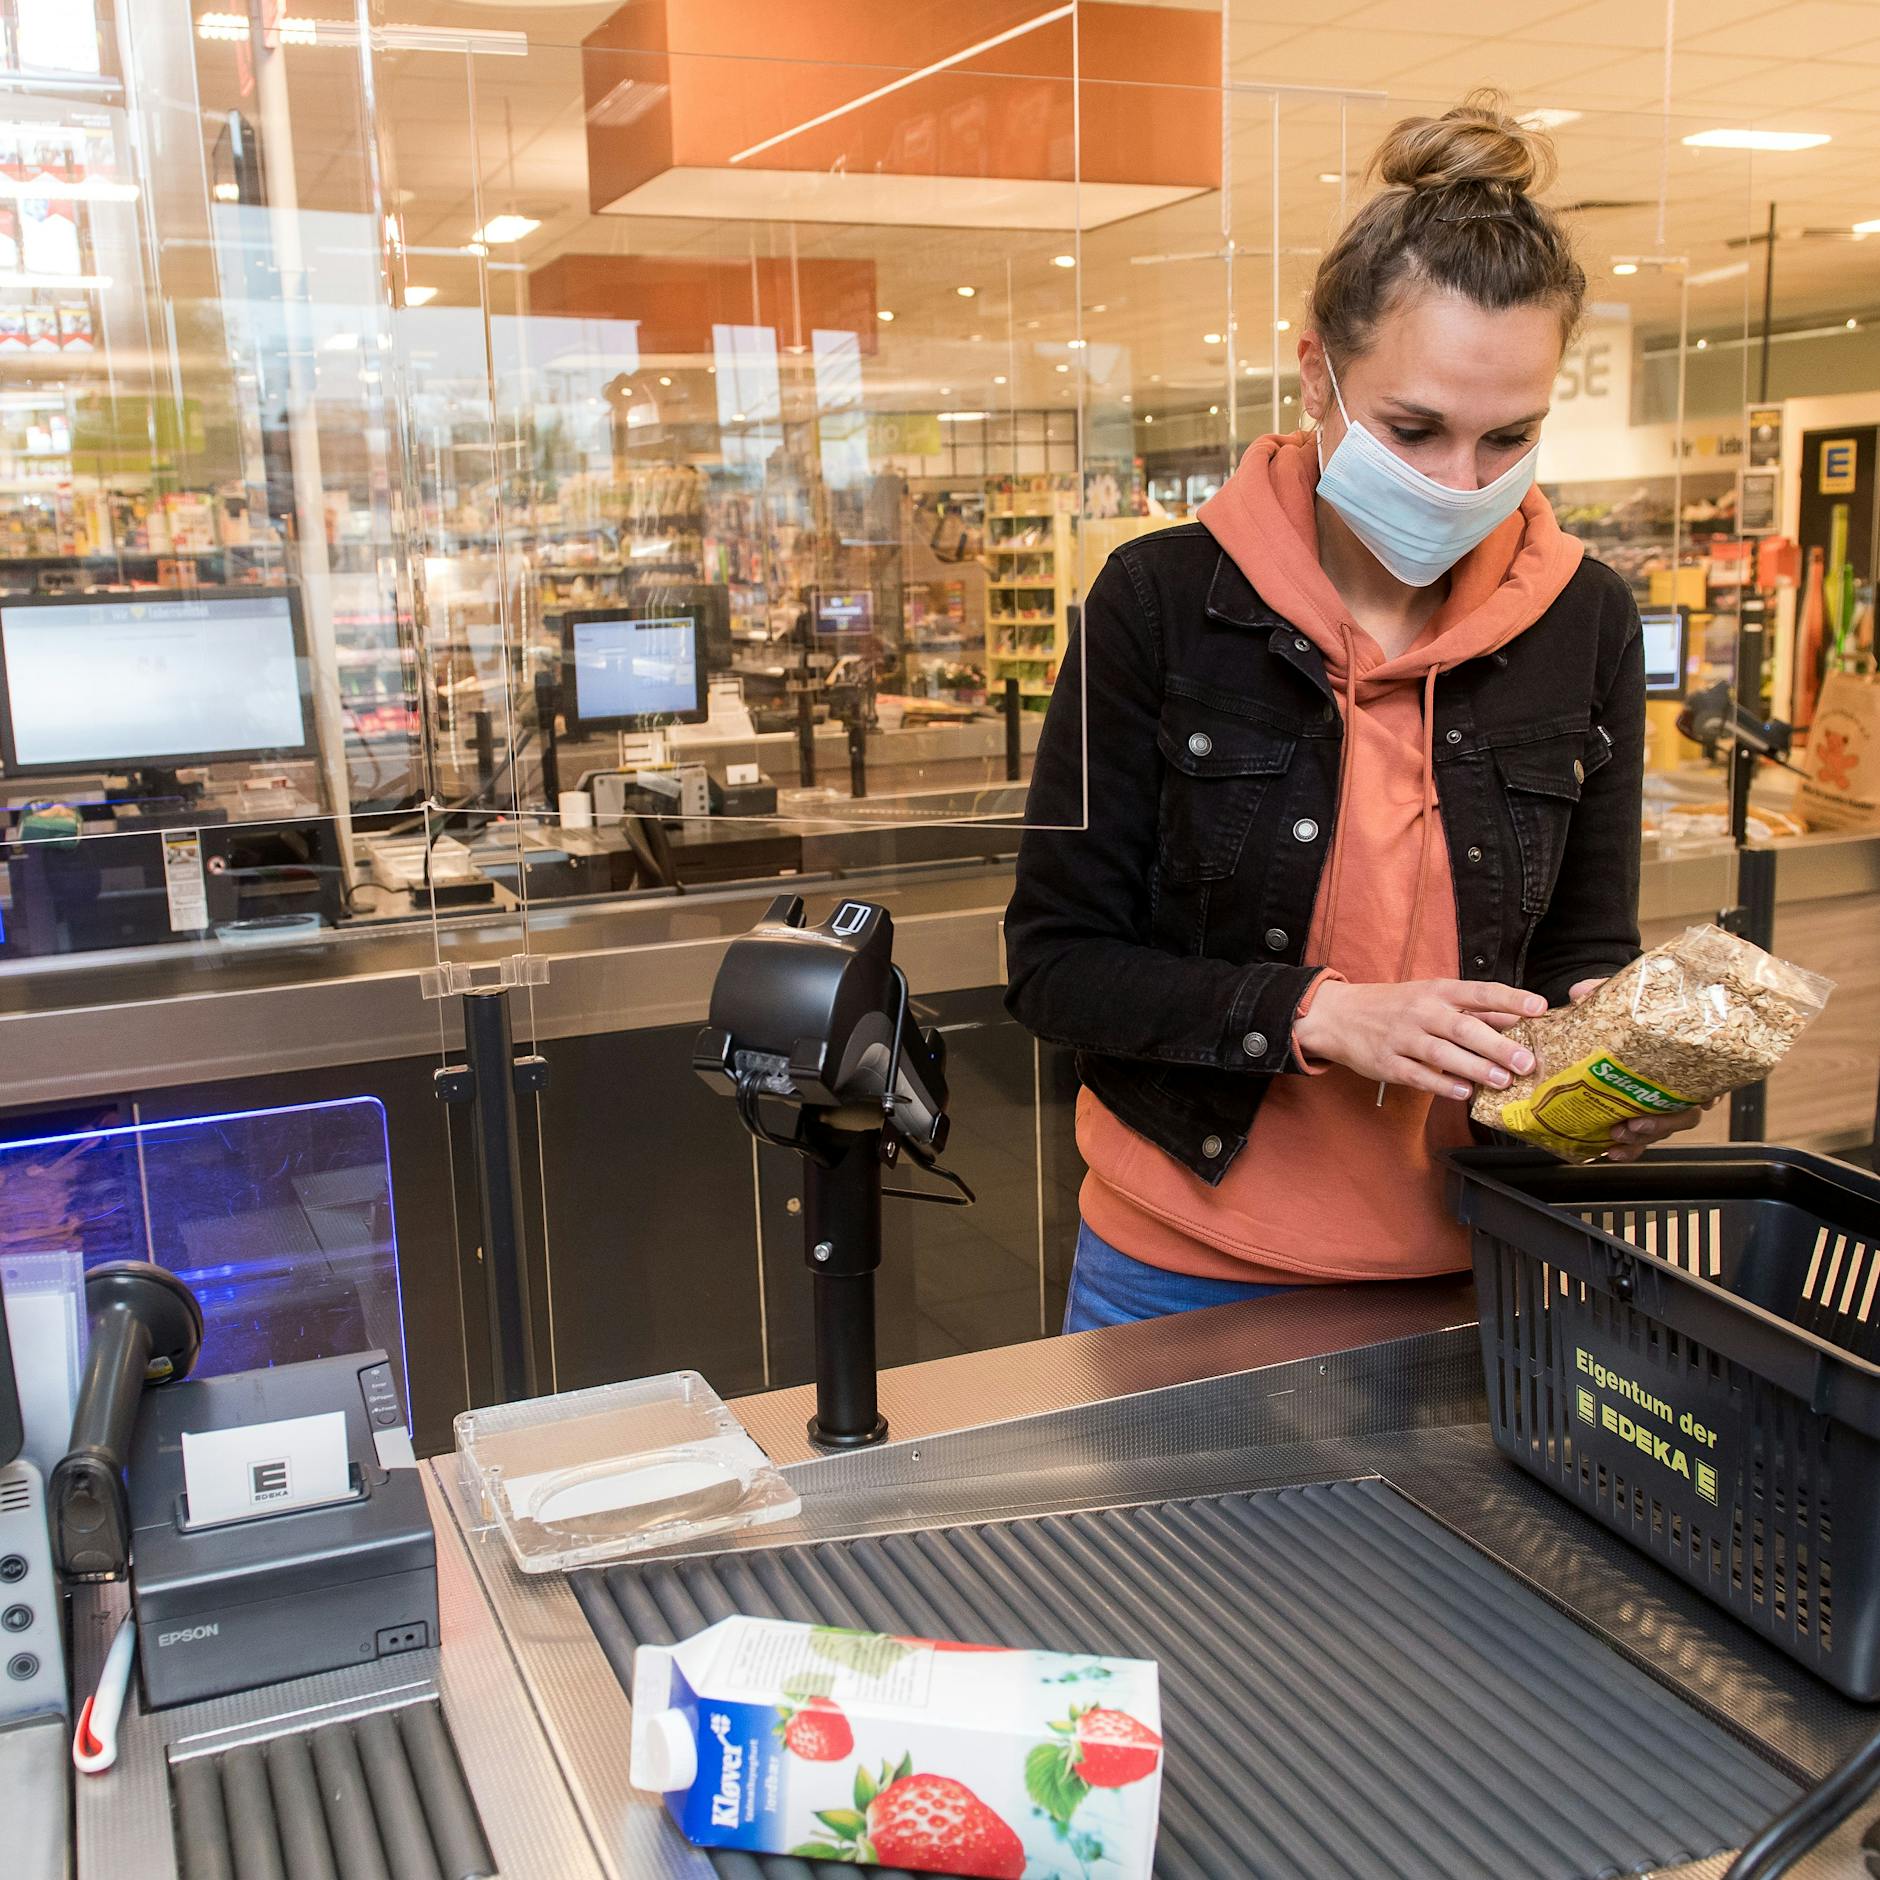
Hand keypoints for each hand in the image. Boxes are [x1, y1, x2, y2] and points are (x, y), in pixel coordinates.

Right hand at [1294, 977, 1546, 1101]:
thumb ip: (1476, 1009)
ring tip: (1503, 1081)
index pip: (1480, 992)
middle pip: (1464, 1028)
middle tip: (1527, 1063)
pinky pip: (1418, 1075)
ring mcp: (1402, 1038)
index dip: (1511, 999)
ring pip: (1443, 1053)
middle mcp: (1422, 1011)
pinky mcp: (1387, 1063)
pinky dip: (1442, 1084)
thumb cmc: (1395, 1005)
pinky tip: (1464, 1093)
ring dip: (1475, 1068)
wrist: (1339, 1015)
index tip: (1539, 1008)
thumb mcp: (1433, 997)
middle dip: (1498, 1046)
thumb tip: (1518, 1016)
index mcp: (1438, 991)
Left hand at [1566, 977, 1712, 1161]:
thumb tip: (1581, 993)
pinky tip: (1614, 1151)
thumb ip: (1600, 991)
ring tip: (1619, 1135)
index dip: (1704, 1095)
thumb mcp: (1618, 998)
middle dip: (1662, 1123)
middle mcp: (1681, 1085)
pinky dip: (1628, 1149)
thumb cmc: (1631, 1010)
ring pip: (1663, 1129)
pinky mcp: (1639, 1115)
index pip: (1709, 1080)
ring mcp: (1661, 1104)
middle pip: (1685, 1114)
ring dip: (1642, 1137)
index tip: (1696, 1102)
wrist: (1615, 1019)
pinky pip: (1640, 1140)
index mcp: (1687, 1057)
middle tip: (1636, 1122)